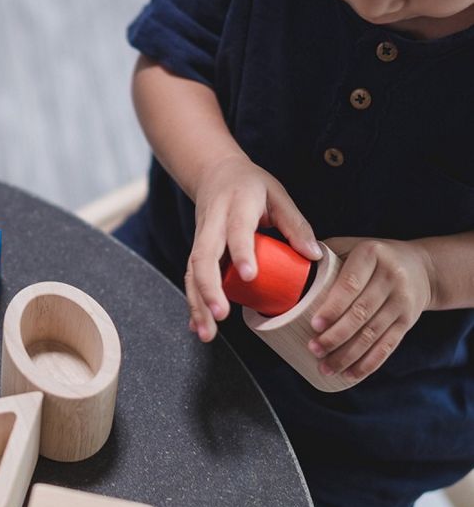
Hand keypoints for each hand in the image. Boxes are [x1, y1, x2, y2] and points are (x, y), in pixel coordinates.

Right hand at [186, 156, 321, 341]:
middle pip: (203, 257)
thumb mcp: (277, 195)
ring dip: (198, 303)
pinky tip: (198, 325)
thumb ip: (295, 224)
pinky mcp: (196, 251)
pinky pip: (191, 278)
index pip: (237, 231)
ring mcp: (200, 238)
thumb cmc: (251, 186)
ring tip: (206, 333)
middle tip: (221, 315)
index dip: (242, 252)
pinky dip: (194, 302)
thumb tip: (314, 256)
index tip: (250, 276)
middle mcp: (212, 224)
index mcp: (237, 205)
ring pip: (192, 272)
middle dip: (209, 288)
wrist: (214, 173)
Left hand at [308, 237, 434, 381]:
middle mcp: (391, 277)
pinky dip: (368, 363)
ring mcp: (403, 301)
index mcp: (371, 254)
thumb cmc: (370, 257)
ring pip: (373, 333)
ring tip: (326, 367)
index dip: (333, 307)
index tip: (315, 324)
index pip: (351, 284)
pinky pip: (388, 346)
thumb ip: (323, 254)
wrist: (420, 267)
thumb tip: (287, 269)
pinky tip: (350, 374)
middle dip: (336, 336)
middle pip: (362, 312)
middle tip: (314, 349)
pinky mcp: (408, 321)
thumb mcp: (350, 245)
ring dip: (348, 354)